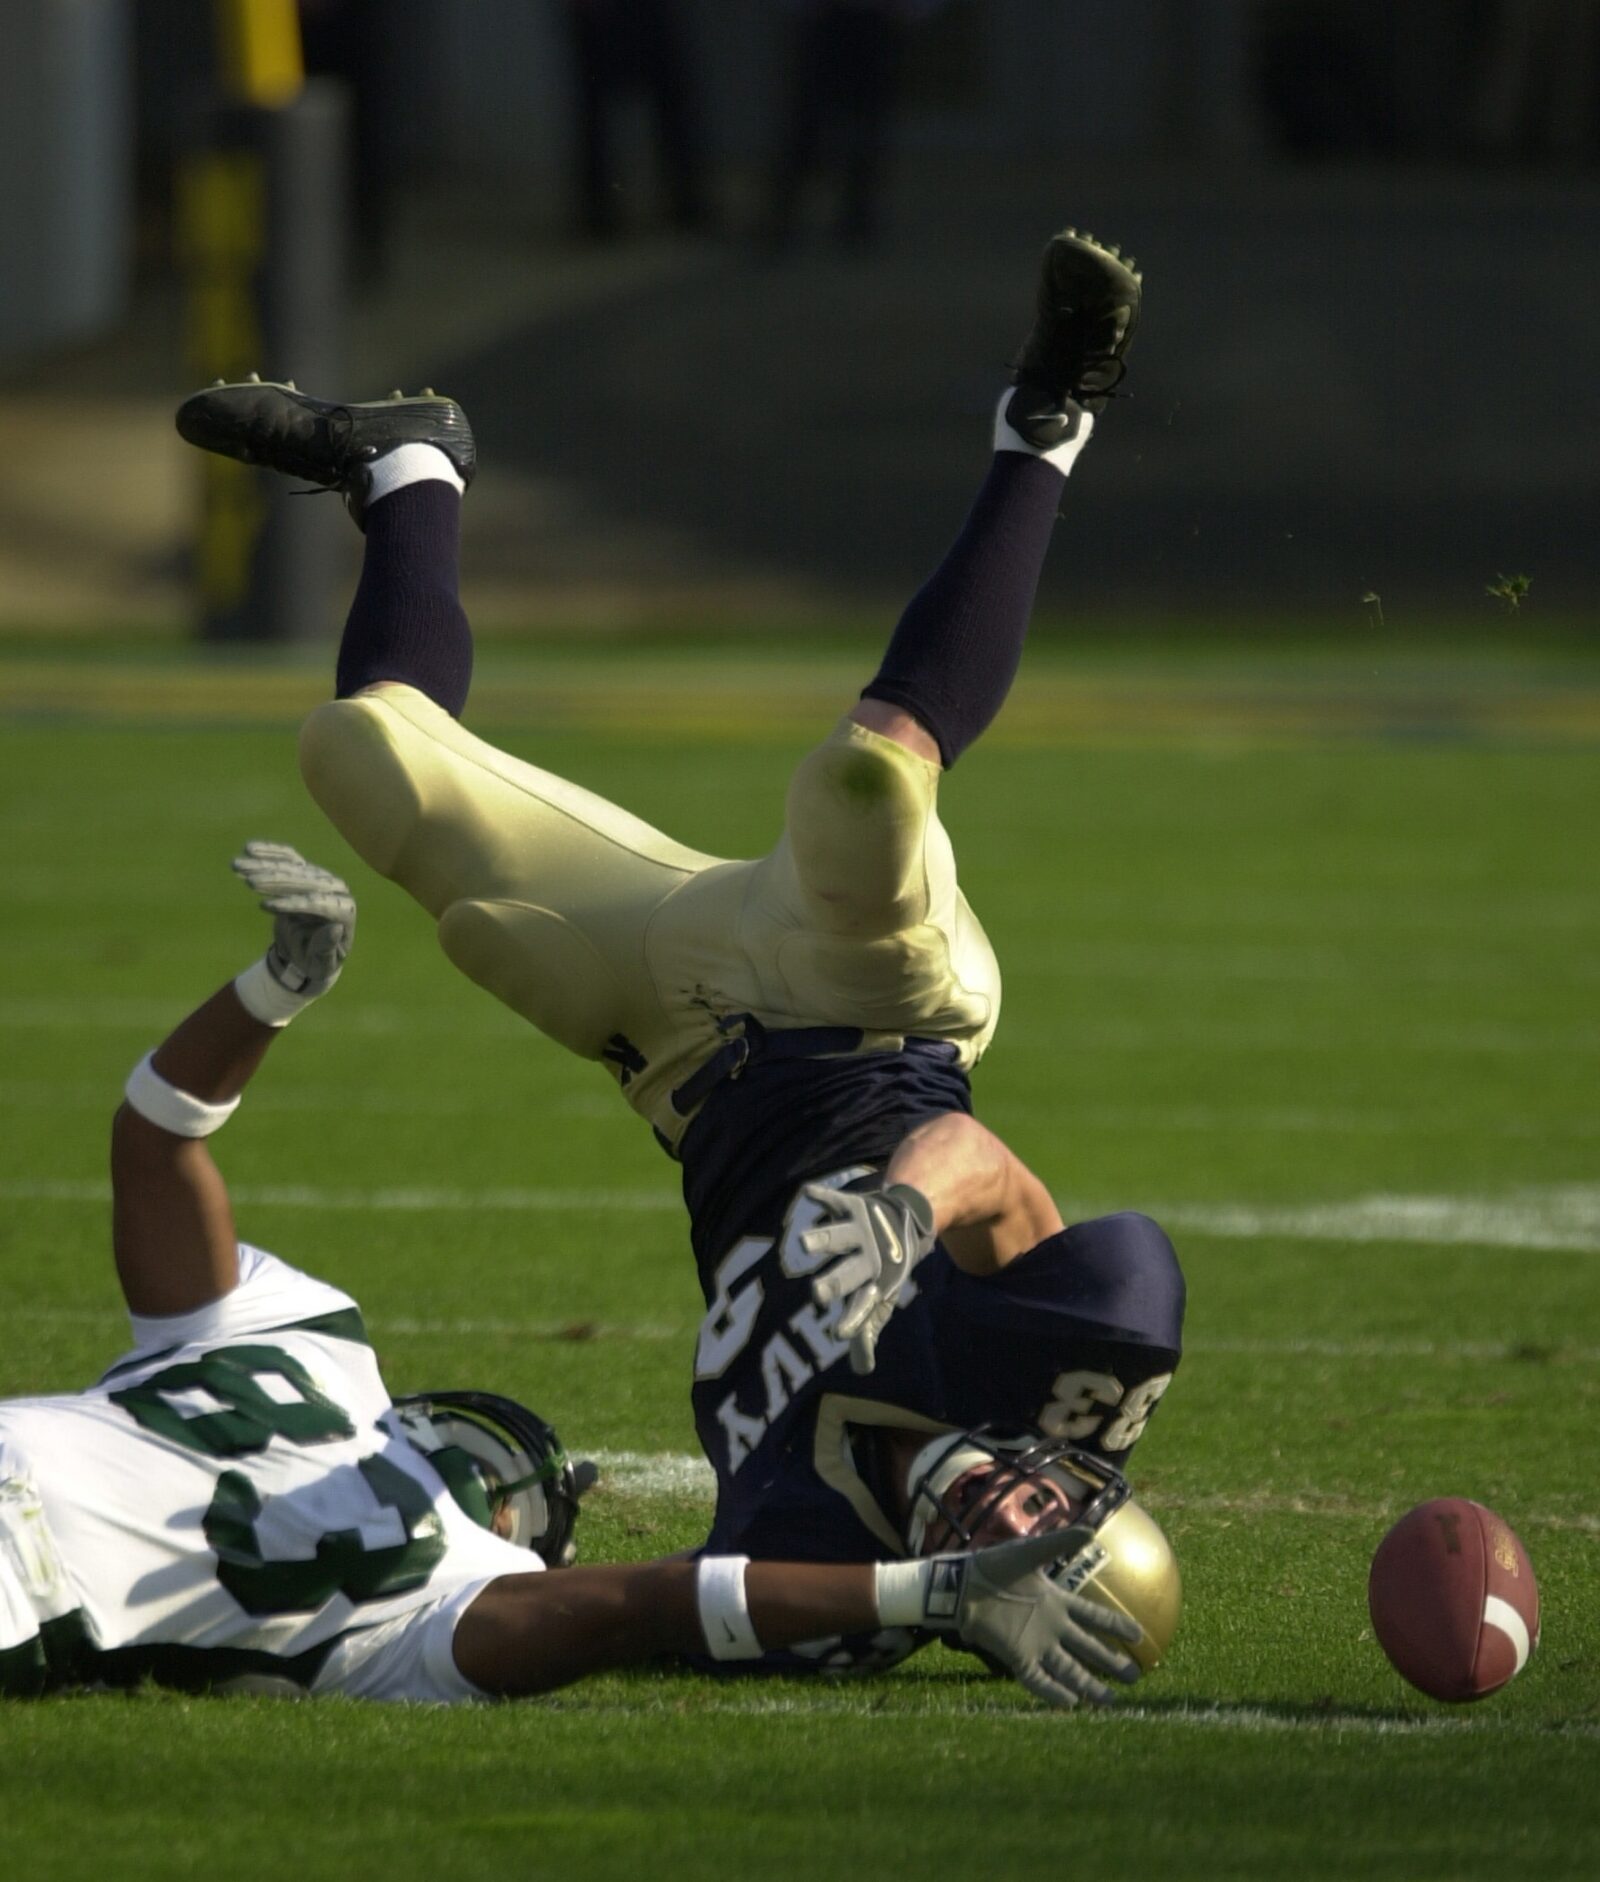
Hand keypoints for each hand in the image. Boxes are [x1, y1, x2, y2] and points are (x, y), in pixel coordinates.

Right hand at [232, 841, 355, 998]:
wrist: (311, 952)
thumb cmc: (319, 961)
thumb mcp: (324, 963)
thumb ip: (328, 948)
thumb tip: (335, 929)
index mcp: (344, 909)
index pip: (318, 905)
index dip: (292, 905)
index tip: (265, 906)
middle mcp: (335, 889)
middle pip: (304, 882)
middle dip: (275, 881)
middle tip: (249, 883)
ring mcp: (320, 877)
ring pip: (291, 867)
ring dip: (263, 865)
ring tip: (238, 866)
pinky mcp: (305, 871)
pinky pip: (287, 858)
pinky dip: (269, 853)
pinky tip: (249, 849)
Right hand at [801, 1181, 935, 1373]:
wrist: (908, 1221)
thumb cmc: (885, 1270)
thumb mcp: (880, 1300)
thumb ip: (866, 1332)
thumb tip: (862, 1371)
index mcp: (873, 1285)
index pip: (861, 1308)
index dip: (853, 1321)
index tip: (839, 1336)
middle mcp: (866, 1260)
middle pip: (847, 1274)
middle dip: (834, 1283)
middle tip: (818, 1295)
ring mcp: (859, 1232)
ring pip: (838, 1238)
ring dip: (823, 1239)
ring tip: (803, 1243)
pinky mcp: (852, 1207)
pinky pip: (835, 1201)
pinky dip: (823, 1197)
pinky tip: (807, 1194)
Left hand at [937, 1527, 1141, 1708]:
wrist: (963, 1584)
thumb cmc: (995, 1565)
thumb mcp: (1031, 1552)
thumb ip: (1060, 1542)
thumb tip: (1091, 1530)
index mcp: (1056, 1601)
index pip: (1093, 1616)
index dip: (1116, 1625)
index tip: (1139, 1635)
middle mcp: (1050, 1626)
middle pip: (1087, 1648)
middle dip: (1110, 1661)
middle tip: (1133, 1675)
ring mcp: (1035, 1644)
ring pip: (1068, 1669)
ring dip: (1089, 1684)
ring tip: (1110, 1700)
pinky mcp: (1016, 1657)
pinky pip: (1038, 1680)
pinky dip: (1053, 1692)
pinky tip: (1071, 1703)